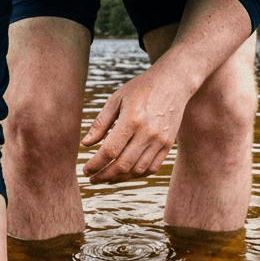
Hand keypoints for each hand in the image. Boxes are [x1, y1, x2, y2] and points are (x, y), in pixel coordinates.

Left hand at [82, 65, 193, 183]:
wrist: (174, 82)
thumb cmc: (141, 88)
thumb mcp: (117, 99)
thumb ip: (101, 123)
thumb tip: (86, 144)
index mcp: (132, 120)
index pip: (109, 151)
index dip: (95, 164)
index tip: (85, 170)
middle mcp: (148, 133)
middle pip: (122, 165)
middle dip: (104, 176)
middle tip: (92, 178)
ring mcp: (160, 141)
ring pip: (137, 171)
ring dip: (119, 178)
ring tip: (106, 177)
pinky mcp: (168, 145)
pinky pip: (151, 168)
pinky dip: (136, 175)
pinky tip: (125, 173)